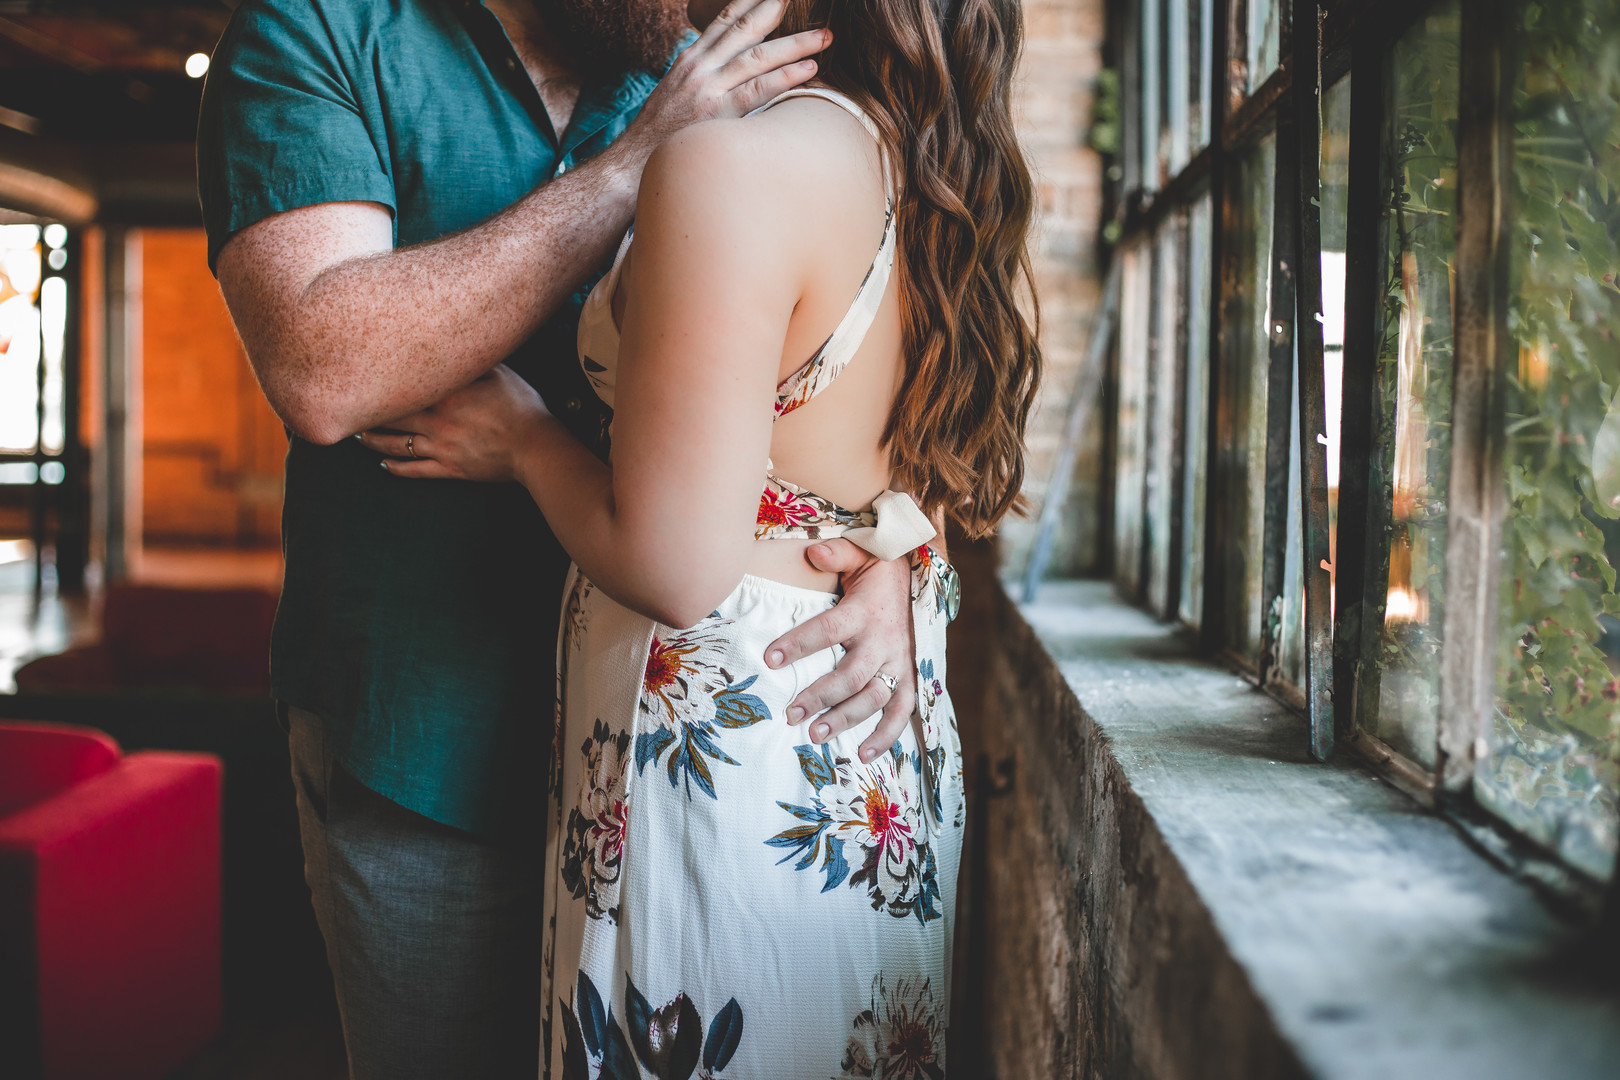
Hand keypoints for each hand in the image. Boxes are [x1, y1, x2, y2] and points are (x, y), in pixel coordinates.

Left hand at [358, 365, 550, 481]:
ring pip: (396, 446)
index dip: (379, 385)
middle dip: (367, 415)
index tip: (360, 379)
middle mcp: (437, 422)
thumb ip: (474, 362)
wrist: (536, 448)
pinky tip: (384, 467)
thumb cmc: (522, 408)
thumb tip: (459, 345)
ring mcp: (441, 448)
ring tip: (359, 438)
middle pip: (391, 418)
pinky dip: (397, 470)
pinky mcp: (451, 469)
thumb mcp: (500, 374)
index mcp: (446, 395)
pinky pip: (416, 471)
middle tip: (348, 409)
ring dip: (374, 443)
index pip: (403, 389)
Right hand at [614, 0, 829, 162]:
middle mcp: (700, 67)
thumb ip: (704, 76)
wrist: (633, 161)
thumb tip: (730, 69)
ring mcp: (709, 89)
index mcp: (691, 59)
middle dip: (775, 9)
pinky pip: (759, 90)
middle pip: (744, 28)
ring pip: (758, 56)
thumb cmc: (660, 133)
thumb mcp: (677, 92)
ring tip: (824, 35)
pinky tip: (809, 68)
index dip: (751, 1)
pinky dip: (786, 77)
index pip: (725, 19)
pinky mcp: (718, 114)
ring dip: (795, 43)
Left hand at [765, 539, 914, 762]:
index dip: (799, 644)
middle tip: (790, 714)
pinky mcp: (909, 678)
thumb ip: (836, 553)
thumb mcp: (862, 552)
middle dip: (819, 696)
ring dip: (845, 720)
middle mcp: (883, 641)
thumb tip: (811, 553)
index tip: (769, 659)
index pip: (828, 630)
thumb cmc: (879, 571)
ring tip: (815, 736)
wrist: (921, 581)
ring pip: (873, 698)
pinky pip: (901, 712)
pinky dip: (886, 736)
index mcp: (864, 611)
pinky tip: (863, 755)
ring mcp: (898, 663)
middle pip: (850, 675)